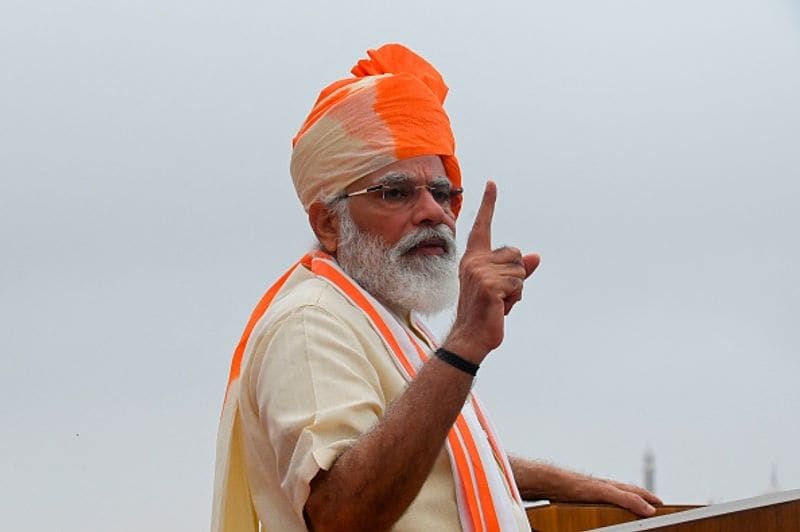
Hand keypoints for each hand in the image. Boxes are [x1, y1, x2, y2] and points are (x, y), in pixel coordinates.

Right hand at [445, 181, 539, 362]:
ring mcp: (480, 273)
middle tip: (500, 294)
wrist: (471, 336)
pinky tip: (500, 307)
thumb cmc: (486, 312)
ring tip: (499, 302)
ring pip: (521, 270)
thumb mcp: (504, 287)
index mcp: (474, 258)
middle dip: (518, 275)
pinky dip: (515, 298)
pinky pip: (518, 284)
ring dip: (517, 289)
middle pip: (517, 254)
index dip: (489, 204)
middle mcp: (474, 261)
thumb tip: (537, 256)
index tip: (492, 184)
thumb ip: (519, 270)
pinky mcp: (489, 286)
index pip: (483, 226)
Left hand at [575, 477, 663, 516]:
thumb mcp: (607, 493)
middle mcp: (607, 488)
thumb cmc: (578, 485)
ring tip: (632, 511)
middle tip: (650, 508)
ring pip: (616, 499)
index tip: (660, 504)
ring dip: (626, 504)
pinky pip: (603, 504)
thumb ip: (627, 499)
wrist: (554, 483)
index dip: (650, 498)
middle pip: (628, 494)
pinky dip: (611, 508)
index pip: (638, 492)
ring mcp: (597, 493)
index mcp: (615, 486)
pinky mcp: (587, 499)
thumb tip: (648, 508)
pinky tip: (606, 511)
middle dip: (641, 501)